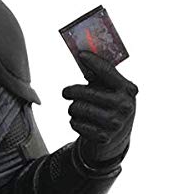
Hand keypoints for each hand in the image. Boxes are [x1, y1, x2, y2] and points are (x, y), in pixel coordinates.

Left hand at [62, 52, 138, 168]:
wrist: (117, 138)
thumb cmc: (110, 106)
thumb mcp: (111, 90)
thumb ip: (100, 76)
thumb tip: (83, 58)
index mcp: (128, 90)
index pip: (108, 72)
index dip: (94, 62)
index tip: (81, 55)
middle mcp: (124, 106)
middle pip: (88, 92)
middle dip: (72, 91)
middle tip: (66, 92)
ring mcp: (115, 123)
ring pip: (79, 108)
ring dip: (73, 108)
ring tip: (75, 108)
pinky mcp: (103, 138)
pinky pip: (77, 124)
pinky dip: (74, 121)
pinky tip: (79, 121)